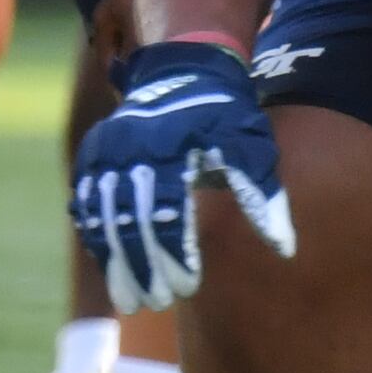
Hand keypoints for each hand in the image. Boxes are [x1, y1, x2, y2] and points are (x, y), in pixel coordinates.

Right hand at [69, 39, 293, 312]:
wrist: (184, 70)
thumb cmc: (226, 116)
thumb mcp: (252, 148)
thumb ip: (262, 197)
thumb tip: (284, 248)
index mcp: (171, 147)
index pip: (168, 210)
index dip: (176, 252)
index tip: (188, 286)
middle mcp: (130, 148)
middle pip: (130, 219)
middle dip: (143, 266)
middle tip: (158, 302)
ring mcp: (106, 151)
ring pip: (103, 215)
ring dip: (115, 261)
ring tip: (130, 300)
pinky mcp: (92, 154)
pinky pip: (87, 202)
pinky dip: (96, 234)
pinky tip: (109, 264)